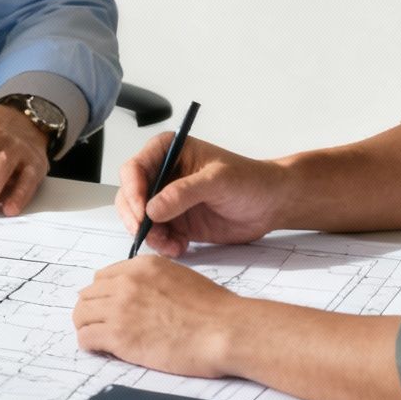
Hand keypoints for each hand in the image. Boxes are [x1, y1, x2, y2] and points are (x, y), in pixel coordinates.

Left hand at [72, 255, 238, 376]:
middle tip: (102, 327)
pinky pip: (86, 339)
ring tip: (101, 340)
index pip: (102, 277)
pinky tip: (104, 351)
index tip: (108, 308)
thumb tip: (142, 297)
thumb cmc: (215, 311)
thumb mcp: (180, 278)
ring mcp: (120, 308)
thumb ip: (153, 282)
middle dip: (92, 311)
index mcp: (142, 267)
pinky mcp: (119, 336)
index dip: (103, 295)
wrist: (226, 330)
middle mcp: (126, 283)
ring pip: (80, 316)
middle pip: (87, 295)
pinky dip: (91, 346)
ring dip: (88, 328)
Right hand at [117, 133, 285, 254]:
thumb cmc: (250, 180)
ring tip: (172, 244)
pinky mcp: (175, 221)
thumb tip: (153, 209)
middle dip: (137, 218)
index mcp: (167, 151)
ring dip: (151, 235)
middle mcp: (162, 174)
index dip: (133, 192)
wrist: (270, 204)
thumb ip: (184, 192)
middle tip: (150, 234)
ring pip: (139, 220)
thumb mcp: (217, 180)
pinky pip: (156, 236)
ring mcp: (167, 199)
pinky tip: (180, 247)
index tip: (143, 213)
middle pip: (130, 197)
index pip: (134, 169)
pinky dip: (163, 245)